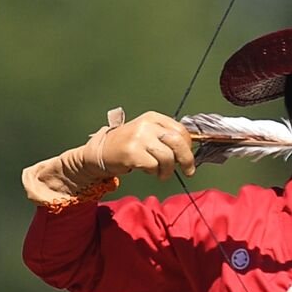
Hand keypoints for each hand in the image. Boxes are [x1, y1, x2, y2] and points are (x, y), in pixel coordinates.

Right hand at [22, 108, 195, 205]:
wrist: (101, 151)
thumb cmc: (129, 145)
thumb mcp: (148, 134)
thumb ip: (166, 137)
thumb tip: (190, 149)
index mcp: (153, 118)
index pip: (180, 130)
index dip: (189, 146)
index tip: (188, 158)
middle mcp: (147, 124)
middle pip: (178, 142)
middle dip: (187, 159)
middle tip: (188, 171)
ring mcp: (139, 137)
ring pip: (167, 157)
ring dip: (168, 170)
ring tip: (161, 173)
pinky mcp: (132, 152)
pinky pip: (154, 166)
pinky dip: (154, 171)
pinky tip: (146, 169)